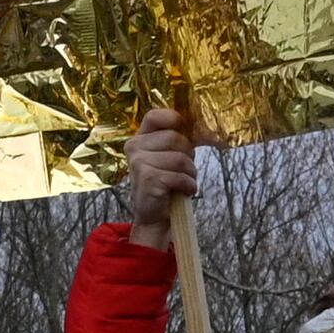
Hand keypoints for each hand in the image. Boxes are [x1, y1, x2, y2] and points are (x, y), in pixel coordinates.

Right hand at [119, 102, 196, 229]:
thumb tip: (199, 125)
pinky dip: (189, 186)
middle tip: (182, 171)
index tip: (183, 130)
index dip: (173, 118)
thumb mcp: (168, 157)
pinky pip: (180, 176)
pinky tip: (182, 191)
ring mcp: (138, 162)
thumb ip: (177, 140)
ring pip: (181, 158)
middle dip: (188, 156)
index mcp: (139, 139)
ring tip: (182, 183)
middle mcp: (134, 147)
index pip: (154, 116)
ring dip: (190, 173)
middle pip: (176, 138)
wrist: (155, 216)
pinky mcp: (147, 178)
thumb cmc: (166, 183)